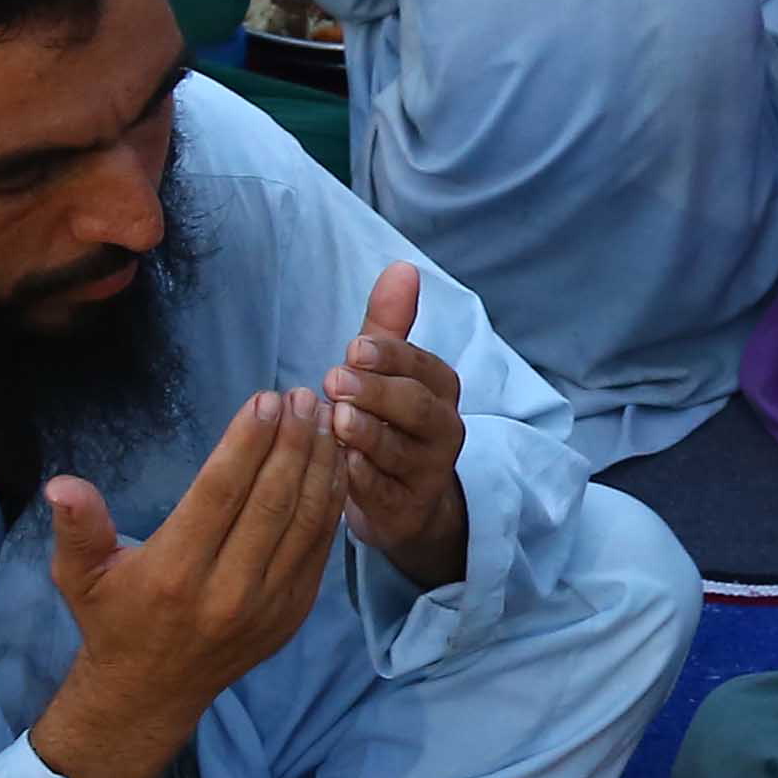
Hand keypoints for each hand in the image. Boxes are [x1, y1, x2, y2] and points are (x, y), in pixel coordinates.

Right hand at [34, 391, 349, 777]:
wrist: (152, 693)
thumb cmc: (113, 619)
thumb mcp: (79, 575)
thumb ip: (76, 528)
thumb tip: (61, 486)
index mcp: (173, 573)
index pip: (220, 494)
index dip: (246, 443)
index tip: (266, 399)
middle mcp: (226, 591)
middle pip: (271, 502)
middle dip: (292, 441)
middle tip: (304, 395)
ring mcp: (268, 606)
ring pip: (305, 522)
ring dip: (320, 464)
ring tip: (325, 417)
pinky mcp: (293, 613)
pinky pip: (321, 548)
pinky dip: (331, 502)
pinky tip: (334, 463)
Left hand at [318, 259, 470, 587]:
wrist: (406, 501)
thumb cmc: (390, 423)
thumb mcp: (389, 372)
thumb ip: (390, 324)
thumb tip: (402, 268)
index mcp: (439, 388)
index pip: (420, 366)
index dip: (390, 356)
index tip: (354, 347)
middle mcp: (442, 429)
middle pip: (416, 408)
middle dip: (377, 392)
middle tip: (335, 380)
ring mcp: (426, 472)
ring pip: (399, 452)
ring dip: (368, 435)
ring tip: (338, 420)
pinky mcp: (405, 510)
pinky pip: (384, 494)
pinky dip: (361, 481)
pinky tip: (337, 466)